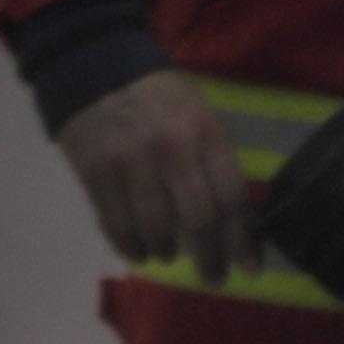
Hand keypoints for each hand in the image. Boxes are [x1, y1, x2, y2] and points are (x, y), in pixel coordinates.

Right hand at [55, 70, 254, 274]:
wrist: (95, 66)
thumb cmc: (158, 96)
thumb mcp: (199, 114)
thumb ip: (215, 160)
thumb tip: (234, 219)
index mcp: (204, 132)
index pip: (231, 197)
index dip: (242, 240)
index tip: (249, 268)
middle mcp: (170, 150)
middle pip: (198, 220)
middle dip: (210, 259)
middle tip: (213, 278)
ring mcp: (129, 163)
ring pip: (156, 229)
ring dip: (165, 251)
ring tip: (167, 254)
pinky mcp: (94, 172)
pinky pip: (115, 224)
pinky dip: (129, 246)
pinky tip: (138, 252)